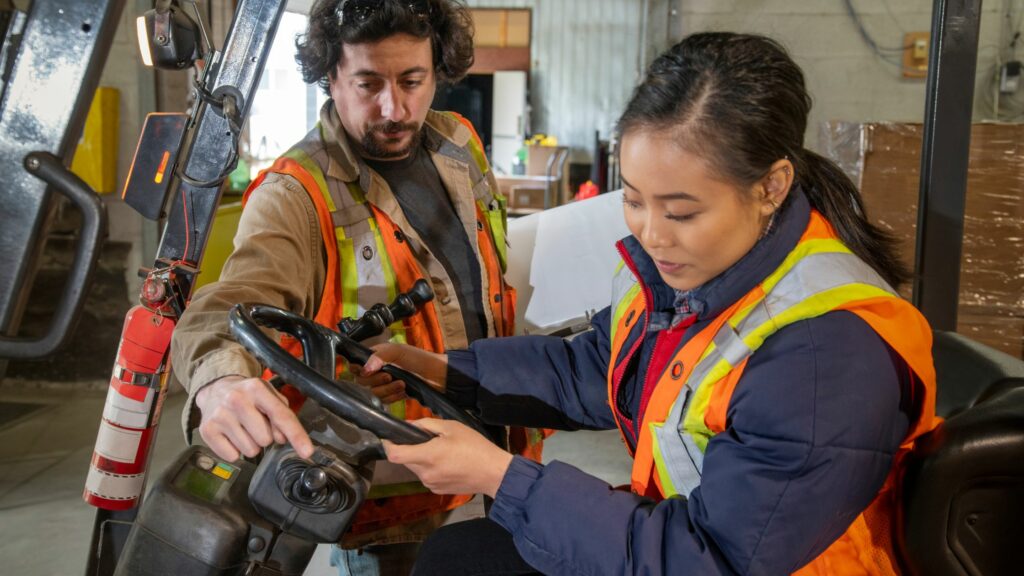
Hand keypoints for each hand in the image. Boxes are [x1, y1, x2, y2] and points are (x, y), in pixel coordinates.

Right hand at [195, 375, 313, 461]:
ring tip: (243, 428)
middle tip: (256, 424)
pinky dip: (235, 450)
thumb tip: (283, 438)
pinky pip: (233, 456)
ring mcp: (220, 415)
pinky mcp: (207, 430)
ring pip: (251, 450)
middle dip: (265, 436)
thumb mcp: (268, 395)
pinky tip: (231, 434)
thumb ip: (282, 414)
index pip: (281, 416)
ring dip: (250, 444)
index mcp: (256, 388)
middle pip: (266, 439)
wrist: (214, 389)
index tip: (307, 452)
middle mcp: (236, 400)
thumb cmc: (247, 395)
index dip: (296, 436)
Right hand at [356, 343, 448, 401]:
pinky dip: (392, 397)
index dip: (359, 370)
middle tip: (390, 376)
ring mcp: (384, 384)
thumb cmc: (418, 359)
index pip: (355, 365)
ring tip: (402, 384)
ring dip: (387, 390)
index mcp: (375, 356)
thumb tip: (363, 369)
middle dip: (376, 381)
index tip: (370, 371)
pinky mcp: (391, 395)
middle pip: (361, 382)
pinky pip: (383, 401)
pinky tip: (403, 392)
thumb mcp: (398, 351)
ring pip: (372, 393)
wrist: (437, 376)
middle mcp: (376, 370)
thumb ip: (379, 357)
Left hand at [383, 418, 512, 497]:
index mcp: (427, 456)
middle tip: (427, 439)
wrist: (494, 473)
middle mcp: (425, 473)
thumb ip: (427, 424)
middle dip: (410, 449)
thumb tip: (410, 425)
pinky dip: (430, 468)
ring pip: (416, 468)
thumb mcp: (452, 427)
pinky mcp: (438, 491)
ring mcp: (431, 484)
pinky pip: (426, 476)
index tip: (388, 437)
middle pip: (406, 460)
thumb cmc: (475, 447)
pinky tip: (447, 463)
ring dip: (421, 459)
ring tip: (441, 451)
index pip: (394, 455)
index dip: (387, 445)